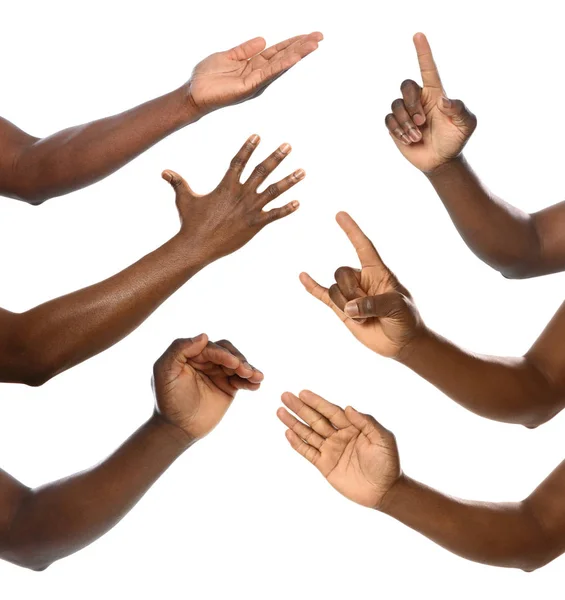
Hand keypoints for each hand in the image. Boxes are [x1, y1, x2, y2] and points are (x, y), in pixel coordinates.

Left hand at [152, 334, 262, 443]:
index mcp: (191, 354)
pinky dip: (251, 381)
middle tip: (246, 371)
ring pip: (238, 364)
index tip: (233, 363)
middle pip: (228, 352)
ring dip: (248, 368)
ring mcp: (219, 373)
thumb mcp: (164, 371)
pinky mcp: (229, 387)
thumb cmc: (167, 399)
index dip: (223, 354)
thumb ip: (178, 350)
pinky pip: (242, 380)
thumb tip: (204, 336)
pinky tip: (256, 384)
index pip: (210, 347)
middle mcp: (206, 360)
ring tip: (256, 377)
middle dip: (239, 360)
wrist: (178, 428)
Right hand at [162, 135, 304, 263]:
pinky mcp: (255, 225)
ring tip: (303, 171)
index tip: (258, 136)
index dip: (248, 147)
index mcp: (226, 186)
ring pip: (274, 191)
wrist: (197, 245)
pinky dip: (286, 210)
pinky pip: (274, 215)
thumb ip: (178, 182)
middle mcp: (240, 194)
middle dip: (276, 157)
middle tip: (289, 145)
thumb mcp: (184, 199)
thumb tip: (163, 171)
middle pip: (262, 171)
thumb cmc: (190, 222)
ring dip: (289, 180)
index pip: (239, 161)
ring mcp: (250, 210)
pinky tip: (298, 203)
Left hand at [185, 33, 322, 114]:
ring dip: (297, 54)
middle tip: (319, 36)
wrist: (194, 93)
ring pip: (280, 65)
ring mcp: (256, 82)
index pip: (277, 52)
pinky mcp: (249, 87)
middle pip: (283, 57)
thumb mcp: (228, 56)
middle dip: (302, 46)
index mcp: (254, 65)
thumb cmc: (207, 77)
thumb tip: (264, 40)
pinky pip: (268, 74)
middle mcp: (258, 75)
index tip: (309, 35)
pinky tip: (293, 58)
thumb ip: (245, 50)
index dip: (293, 43)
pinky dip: (281, 65)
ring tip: (313, 44)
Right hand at [277, 390, 400, 508]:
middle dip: (300, 408)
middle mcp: (338, 435)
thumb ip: (366, 422)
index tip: (302, 393)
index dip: (317, 402)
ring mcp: (330, 450)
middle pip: (315, 419)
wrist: (386, 491)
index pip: (331, 411)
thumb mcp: (383, 439)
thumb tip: (349, 407)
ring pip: (308, 433)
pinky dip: (297, 443)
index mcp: (352, 426)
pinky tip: (288, 433)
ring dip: (294, 423)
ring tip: (280, 411)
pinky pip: (308, 452)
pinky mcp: (325, 466)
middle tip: (285, 396)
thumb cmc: (388, 462)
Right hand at [300, 212, 423, 358]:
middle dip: (351, 292)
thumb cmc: (406, 319)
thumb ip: (374, 304)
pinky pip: (323, 295)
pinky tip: (302, 276)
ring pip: (334, 290)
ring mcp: (351, 293)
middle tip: (370, 310)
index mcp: (378, 272)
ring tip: (365, 318)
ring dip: (346, 306)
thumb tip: (349, 306)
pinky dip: (312, 286)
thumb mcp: (397, 307)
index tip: (339, 214)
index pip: (363, 246)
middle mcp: (362, 279)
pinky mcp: (342, 309)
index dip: (352, 231)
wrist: (401, 342)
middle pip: (341, 273)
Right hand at [385, 33, 476, 172]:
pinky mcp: (396, 126)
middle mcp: (419, 99)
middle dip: (412, 105)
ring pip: (396, 106)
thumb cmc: (455, 139)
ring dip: (407, 123)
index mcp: (435, 93)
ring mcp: (406, 113)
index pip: (428, 68)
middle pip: (407, 87)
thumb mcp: (466, 124)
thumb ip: (459, 109)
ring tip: (418, 136)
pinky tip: (409, 140)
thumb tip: (443, 100)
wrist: (441, 160)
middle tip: (423, 123)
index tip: (418, 35)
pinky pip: (389, 120)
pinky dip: (398, 130)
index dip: (423, 52)